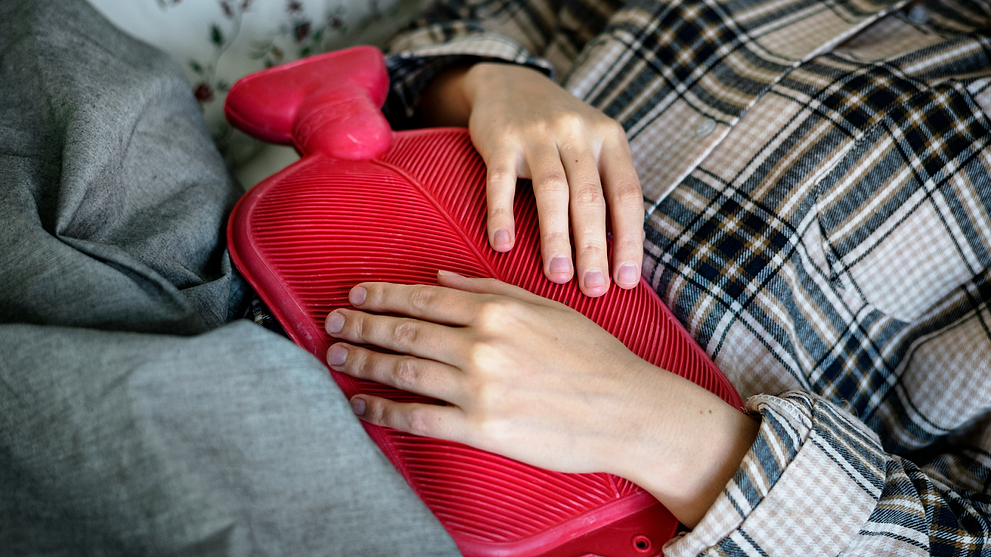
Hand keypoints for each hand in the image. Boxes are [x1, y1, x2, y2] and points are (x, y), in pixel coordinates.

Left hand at [324, 272, 758, 526]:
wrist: (628, 410)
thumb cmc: (594, 357)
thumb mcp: (547, 308)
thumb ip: (492, 290)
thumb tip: (443, 280)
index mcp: (498, 311)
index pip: (424, 299)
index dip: (384, 296)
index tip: (358, 295)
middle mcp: (481, 345)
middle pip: (405, 332)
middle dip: (362, 326)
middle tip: (333, 323)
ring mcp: (479, 388)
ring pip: (404, 371)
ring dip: (364, 362)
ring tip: (336, 358)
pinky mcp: (482, 428)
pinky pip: (419, 417)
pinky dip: (384, 410)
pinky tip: (363, 405)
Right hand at [420, 64, 644, 296]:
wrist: (509, 83)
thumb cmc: (559, 130)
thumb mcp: (593, 145)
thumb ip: (607, 188)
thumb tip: (621, 255)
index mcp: (609, 138)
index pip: (627, 195)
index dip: (629, 240)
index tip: (627, 281)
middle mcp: (578, 133)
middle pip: (590, 198)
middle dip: (594, 249)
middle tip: (594, 289)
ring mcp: (537, 134)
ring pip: (552, 191)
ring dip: (555, 237)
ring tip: (558, 276)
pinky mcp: (500, 139)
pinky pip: (500, 182)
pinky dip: (502, 215)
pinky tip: (503, 246)